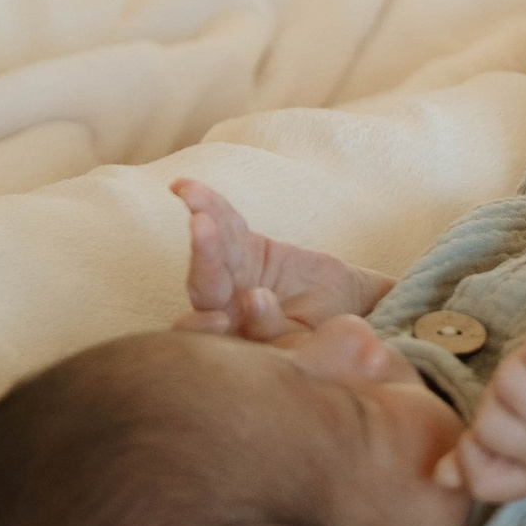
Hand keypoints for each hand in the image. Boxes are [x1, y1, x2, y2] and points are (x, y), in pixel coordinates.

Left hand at [171, 177, 384, 338]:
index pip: (211, 333)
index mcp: (234, 340)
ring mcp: (228, 275)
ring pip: (214, 249)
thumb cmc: (321, 333)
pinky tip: (184, 186)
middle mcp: (222, 308)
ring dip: (207, 220)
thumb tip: (254, 298)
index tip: (218, 320)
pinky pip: (225, 224)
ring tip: (195, 196)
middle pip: (205, 285)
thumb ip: (274, 328)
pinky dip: (210, 203)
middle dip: (204, 257)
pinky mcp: (238, 247)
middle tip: (203, 227)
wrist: (342, 308)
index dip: (204, 328)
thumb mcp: (306, 340)